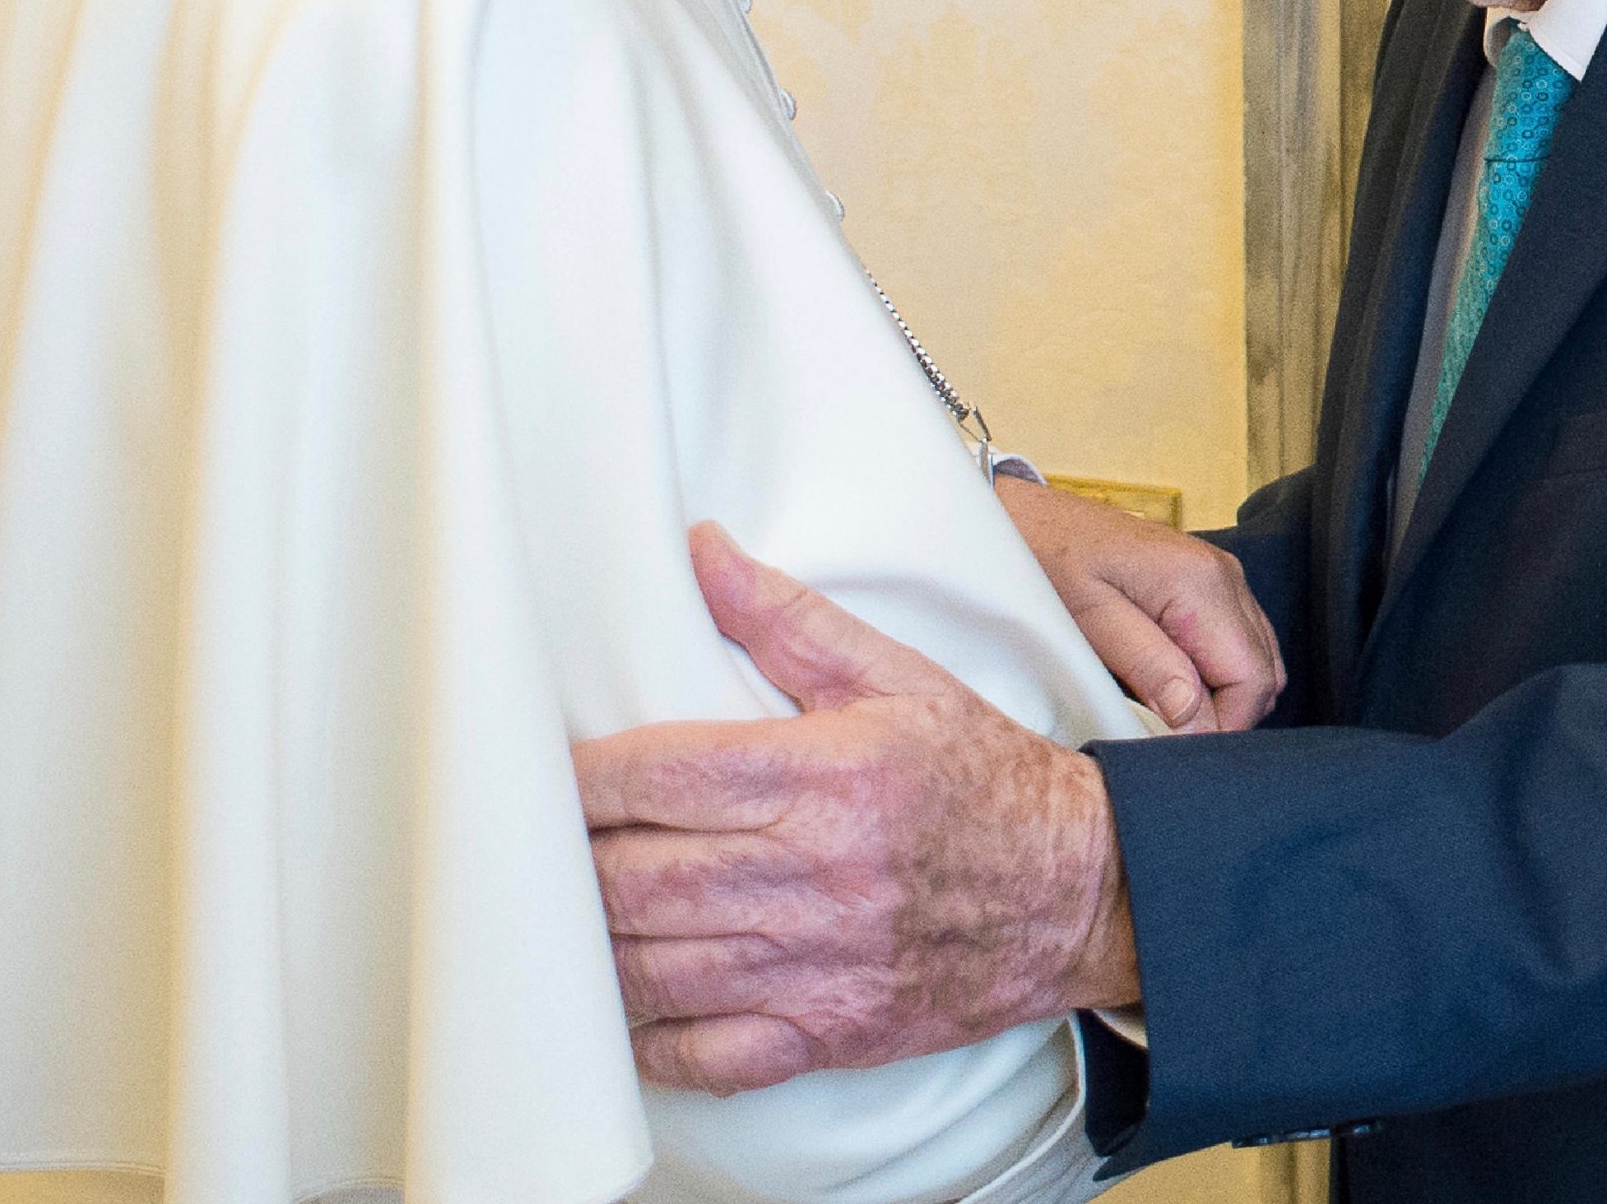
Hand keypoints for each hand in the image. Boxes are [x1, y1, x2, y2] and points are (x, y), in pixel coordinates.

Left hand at [573, 522, 1140, 1093]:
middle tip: (527, 851)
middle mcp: (814, 871)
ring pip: (658, 969)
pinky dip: (649, 1039)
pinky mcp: (828, 1031)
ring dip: (591, 948)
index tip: (541, 774)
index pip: (662, 775)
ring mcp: (817, 964)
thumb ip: (787, 618)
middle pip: (640, 877)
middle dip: (567, 866)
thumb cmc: (982, 774)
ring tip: (555, 921)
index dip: (582, 778)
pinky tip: (622, 1007)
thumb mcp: (894, 673)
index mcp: (825, 772)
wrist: (1078, 887)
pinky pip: (708, 1054)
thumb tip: (703, 552)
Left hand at [996, 474, 1283, 733]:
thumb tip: (1198, 723)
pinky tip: (1173, 681)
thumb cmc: (1051, 562)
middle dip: (1225, 717)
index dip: (1223, 728)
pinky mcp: (1210, 581)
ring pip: (1257, 662)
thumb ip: (1150, 667)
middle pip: (1264, 675)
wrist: (1032, 516)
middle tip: (1168, 735)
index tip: (1175, 747)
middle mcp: (1225, 576)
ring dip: (1222, 698)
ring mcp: (1222, 575)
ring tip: (1167, 710)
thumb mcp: (1090, 620)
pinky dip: (1218, 673)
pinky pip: (1239, 642)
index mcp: (1201, 584)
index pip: (1251, 682)